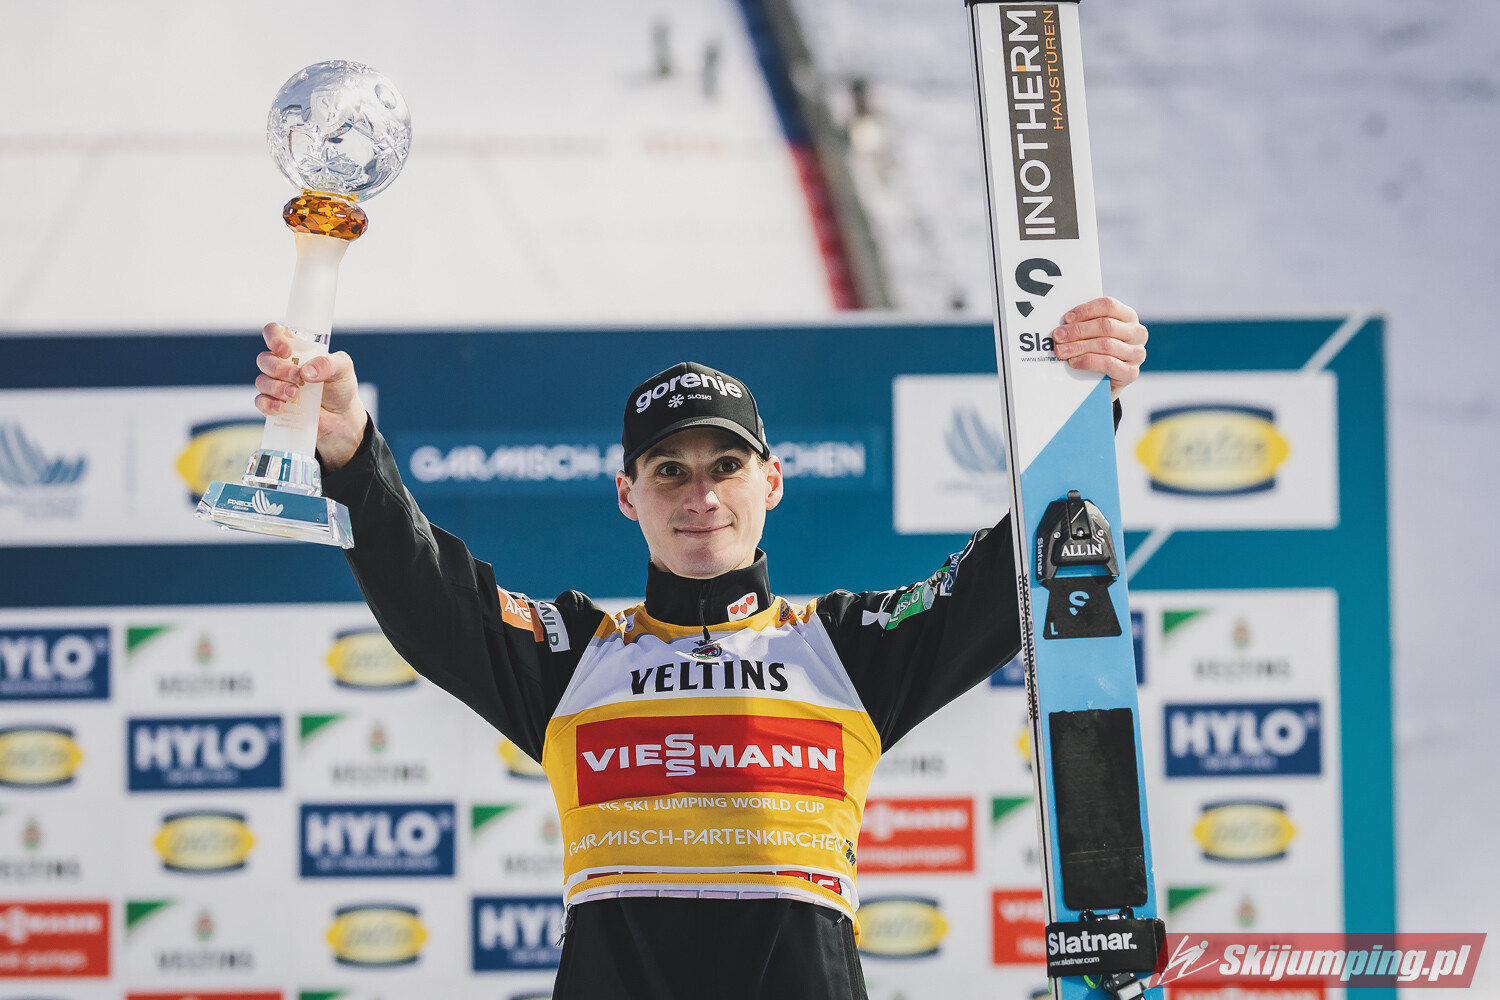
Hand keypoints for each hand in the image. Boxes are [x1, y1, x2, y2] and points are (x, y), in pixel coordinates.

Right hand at [254, 322, 367, 469]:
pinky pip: (260, 402)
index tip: (286, 352)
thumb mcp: (343, 368)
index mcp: (296, 349)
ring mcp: (276, 385)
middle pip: (264, 359)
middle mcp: (282, 364)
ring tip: (295, 394)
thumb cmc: (340, 386)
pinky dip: (269, 404)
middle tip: (298, 378)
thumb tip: (306, 371)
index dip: (274, 338)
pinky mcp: (275, 404)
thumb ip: (329, 364)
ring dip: (276, 387)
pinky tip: (282, 408)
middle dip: (279, 369)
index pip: (274, 332)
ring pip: (261, 381)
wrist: (342, 416)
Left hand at [1050, 296, 1147, 399]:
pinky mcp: (1131, 372)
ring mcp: (1137, 353)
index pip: (1109, 306)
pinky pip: (1108, 363)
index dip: (1086, 311)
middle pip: (1106, 326)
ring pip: (1106, 344)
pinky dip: (1088, 362)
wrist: (1105, 382)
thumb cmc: (1098, 351)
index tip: (1067, 318)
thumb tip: (1063, 323)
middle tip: (1058, 336)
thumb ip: (1085, 324)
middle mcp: (1137, 333)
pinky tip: (1073, 362)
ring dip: (1079, 347)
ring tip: (1061, 351)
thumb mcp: (1093, 334)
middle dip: (1078, 330)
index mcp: (1128, 316)